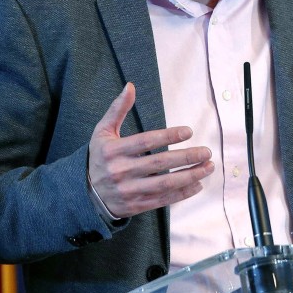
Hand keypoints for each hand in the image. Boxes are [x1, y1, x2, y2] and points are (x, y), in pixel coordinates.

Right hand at [88, 83, 214, 218]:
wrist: (85, 194)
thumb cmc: (99, 157)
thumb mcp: (102, 132)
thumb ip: (117, 109)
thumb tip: (130, 86)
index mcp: (113, 151)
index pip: (146, 141)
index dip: (168, 136)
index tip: (189, 131)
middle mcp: (121, 171)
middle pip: (159, 163)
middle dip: (186, 157)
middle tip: (206, 151)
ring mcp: (129, 190)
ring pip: (165, 183)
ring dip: (190, 175)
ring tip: (208, 167)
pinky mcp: (136, 205)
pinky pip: (163, 199)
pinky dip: (182, 193)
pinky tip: (197, 184)